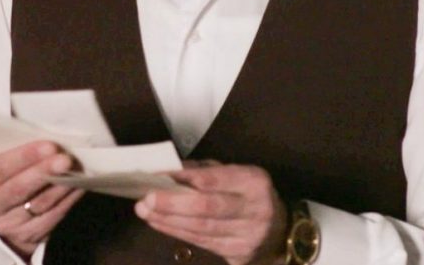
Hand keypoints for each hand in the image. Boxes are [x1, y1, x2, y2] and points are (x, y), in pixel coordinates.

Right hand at [0, 141, 84, 258]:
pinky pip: (51, 218)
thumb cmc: (4, 180)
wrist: (2, 217)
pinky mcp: (27, 237)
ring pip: (38, 204)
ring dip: (60, 186)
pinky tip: (78, 187)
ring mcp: (6, 225)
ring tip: (76, 171)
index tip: (49, 146)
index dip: (25, 157)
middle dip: (44, 171)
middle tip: (65, 159)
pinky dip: (67, 201)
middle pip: (18, 188)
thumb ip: (16, 154)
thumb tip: (48, 143)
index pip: (0, 168)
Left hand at [135, 161, 287, 264]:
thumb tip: (168, 169)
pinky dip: (176, 232)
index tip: (158, 174)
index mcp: (253, 181)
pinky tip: (158, 223)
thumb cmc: (247, 194)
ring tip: (145, 210)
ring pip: (201, 228)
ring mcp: (247, 235)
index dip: (185, 177)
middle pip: (207, 207)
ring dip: (168, 220)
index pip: (214, 179)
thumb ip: (203, 171)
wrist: (279, 233)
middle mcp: (254, 209)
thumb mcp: (233, 174)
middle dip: (173, 203)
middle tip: (146, 198)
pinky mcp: (238, 254)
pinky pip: (202, 242)